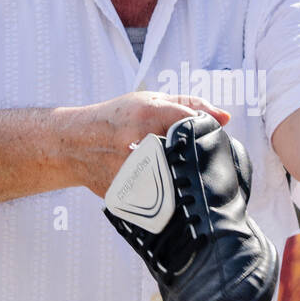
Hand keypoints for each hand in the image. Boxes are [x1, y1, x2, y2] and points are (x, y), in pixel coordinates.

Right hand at [75, 92, 230, 197]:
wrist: (74, 145)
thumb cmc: (116, 119)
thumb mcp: (149, 101)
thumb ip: (190, 105)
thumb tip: (225, 118)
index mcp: (148, 115)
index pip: (195, 125)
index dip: (206, 133)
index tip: (205, 138)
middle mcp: (140, 143)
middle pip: (190, 158)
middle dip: (194, 159)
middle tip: (184, 156)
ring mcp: (132, 172)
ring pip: (178, 182)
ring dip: (180, 178)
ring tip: (164, 168)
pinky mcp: (127, 194)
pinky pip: (160, 198)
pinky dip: (164, 192)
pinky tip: (153, 182)